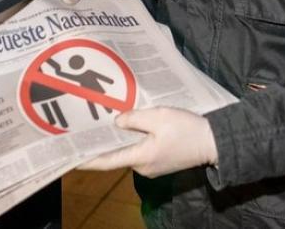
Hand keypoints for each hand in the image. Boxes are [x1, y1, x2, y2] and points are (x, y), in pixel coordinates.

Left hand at [77, 107, 218, 177]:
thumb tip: (116, 122)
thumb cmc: (186, 129)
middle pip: (117, 154)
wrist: (214, 142)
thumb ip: (135, 119)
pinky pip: (140, 151)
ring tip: (108, 121)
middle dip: (105, 141)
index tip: (70, 157)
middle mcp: (142, 167)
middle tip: (89, 126)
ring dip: (121, 139)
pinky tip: (131, 127)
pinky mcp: (160, 163)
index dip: (87, 159)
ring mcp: (151, 167)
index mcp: (140, 157)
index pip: (106, 161)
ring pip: (129, 151)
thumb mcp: (159, 117)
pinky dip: (134, 141)